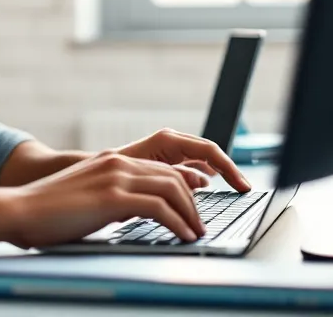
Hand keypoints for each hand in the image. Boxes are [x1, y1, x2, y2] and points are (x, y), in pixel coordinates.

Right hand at [0, 152, 209, 248]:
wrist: (19, 210)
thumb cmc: (47, 212)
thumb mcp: (87, 198)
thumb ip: (111, 199)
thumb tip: (134, 216)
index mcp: (111, 161)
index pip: (161, 169)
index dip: (184, 189)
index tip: (192, 210)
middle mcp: (117, 163)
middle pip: (173, 177)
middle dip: (193, 203)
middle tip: (200, 225)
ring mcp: (115, 177)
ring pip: (172, 189)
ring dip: (190, 214)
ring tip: (196, 233)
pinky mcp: (112, 197)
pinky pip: (159, 208)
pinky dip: (178, 223)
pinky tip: (183, 237)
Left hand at [116, 128, 251, 192]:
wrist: (87, 170)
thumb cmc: (111, 172)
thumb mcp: (146, 176)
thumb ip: (174, 177)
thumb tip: (202, 182)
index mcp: (167, 140)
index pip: (209, 151)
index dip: (229, 168)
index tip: (243, 186)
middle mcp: (170, 142)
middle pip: (210, 154)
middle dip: (228, 171)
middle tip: (245, 190)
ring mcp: (168, 152)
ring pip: (202, 161)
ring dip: (218, 174)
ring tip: (235, 191)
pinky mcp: (164, 162)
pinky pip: (191, 168)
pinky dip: (203, 177)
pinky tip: (208, 187)